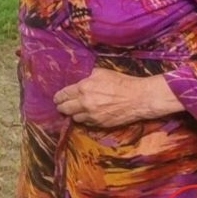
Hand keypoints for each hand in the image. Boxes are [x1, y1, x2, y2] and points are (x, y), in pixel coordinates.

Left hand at [53, 68, 182, 127]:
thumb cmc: (122, 82)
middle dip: (61, 106)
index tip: (57, 98)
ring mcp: (92, 115)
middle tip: (61, 105)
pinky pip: (85, 123)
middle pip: (64, 108)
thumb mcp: (101, 73)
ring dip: (73, 114)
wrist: (139, 98)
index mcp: (83, 88)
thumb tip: (79, 80)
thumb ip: (87, 78)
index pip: (63, 95)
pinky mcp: (99, 124)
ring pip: (74, 118)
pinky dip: (84, 119)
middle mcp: (85, 103)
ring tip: (75, 110)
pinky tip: (87, 115)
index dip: (58, 97)